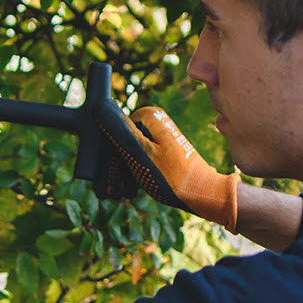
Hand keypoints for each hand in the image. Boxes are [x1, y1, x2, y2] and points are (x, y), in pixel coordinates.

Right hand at [98, 106, 238, 230]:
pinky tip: (128, 192)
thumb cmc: (171, 176)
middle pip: (123, 141)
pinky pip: (141, 160)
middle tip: (111, 191)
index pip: (115, 128)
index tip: (106, 173)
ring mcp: (159, 137)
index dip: (108, 151)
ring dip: (121, 173)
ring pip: (130, 153)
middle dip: (114, 166)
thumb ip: (120, 132)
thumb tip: (100, 108)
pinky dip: (133, 174)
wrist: (202, 193)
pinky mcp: (163, 151)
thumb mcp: (140, 154)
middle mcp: (155, 122)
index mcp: (150, 116)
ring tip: (118, 194)